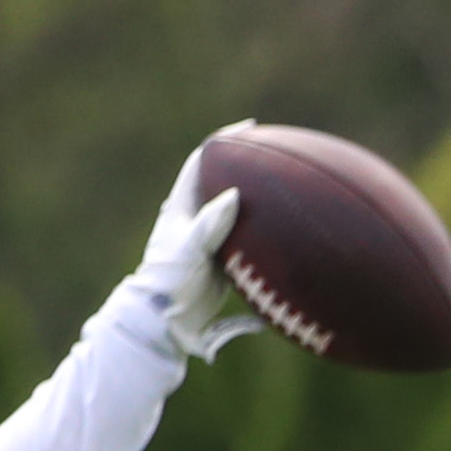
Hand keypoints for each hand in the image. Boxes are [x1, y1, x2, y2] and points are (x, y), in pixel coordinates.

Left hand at [124, 143, 264, 363]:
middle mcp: (195, 218)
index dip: (223, 142)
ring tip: (283, 187)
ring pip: (236, 210)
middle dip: (243, 166)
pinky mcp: (221, 261)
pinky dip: (262, 230)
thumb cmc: (170, 282)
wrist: (165, 322)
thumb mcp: (189, 248)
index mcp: (181, 206)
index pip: (201, 162)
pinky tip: (284, 231)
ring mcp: (208, 240)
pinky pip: (245, 238)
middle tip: (273, 153)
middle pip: (220, 181)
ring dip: (256, 198)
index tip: (248, 128)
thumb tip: (233, 195)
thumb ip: (210, 223)